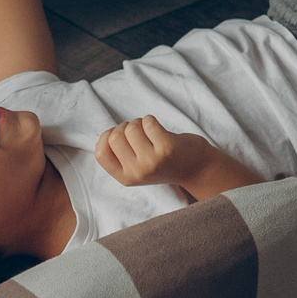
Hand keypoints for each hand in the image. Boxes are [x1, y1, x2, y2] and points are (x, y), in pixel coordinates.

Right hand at [95, 116, 217, 191]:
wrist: (196, 169)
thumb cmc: (163, 162)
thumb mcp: (137, 167)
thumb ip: (121, 156)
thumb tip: (107, 134)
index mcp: (125, 178)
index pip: (100, 153)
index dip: (107, 137)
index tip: (120, 136)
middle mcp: (137, 172)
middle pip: (115, 136)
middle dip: (125, 127)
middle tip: (140, 133)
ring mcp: (151, 161)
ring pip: (131, 127)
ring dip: (140, 123)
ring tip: (151, 132)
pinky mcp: (166, 148)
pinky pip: (148, 122)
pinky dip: (152, 120)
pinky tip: (159, 129)